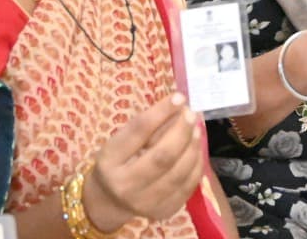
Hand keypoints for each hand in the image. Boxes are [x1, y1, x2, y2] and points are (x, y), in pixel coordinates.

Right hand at [85, 94, 204, 230]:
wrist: (110, 200)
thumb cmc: (118, 161)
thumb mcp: (121, 140)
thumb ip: (148, 125)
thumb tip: (181, 104)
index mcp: (110, 161)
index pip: (137, 132)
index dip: (161, 112)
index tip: (179, 97)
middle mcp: (126, 186)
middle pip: (163, 156)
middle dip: (182, 130)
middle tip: (191, 113)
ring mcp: (146, 203)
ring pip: (180, 172)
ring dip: (193, 145)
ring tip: (196, 128)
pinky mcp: (164, 211)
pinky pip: (189, 185)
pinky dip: (197, 162)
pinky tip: (196, 148)